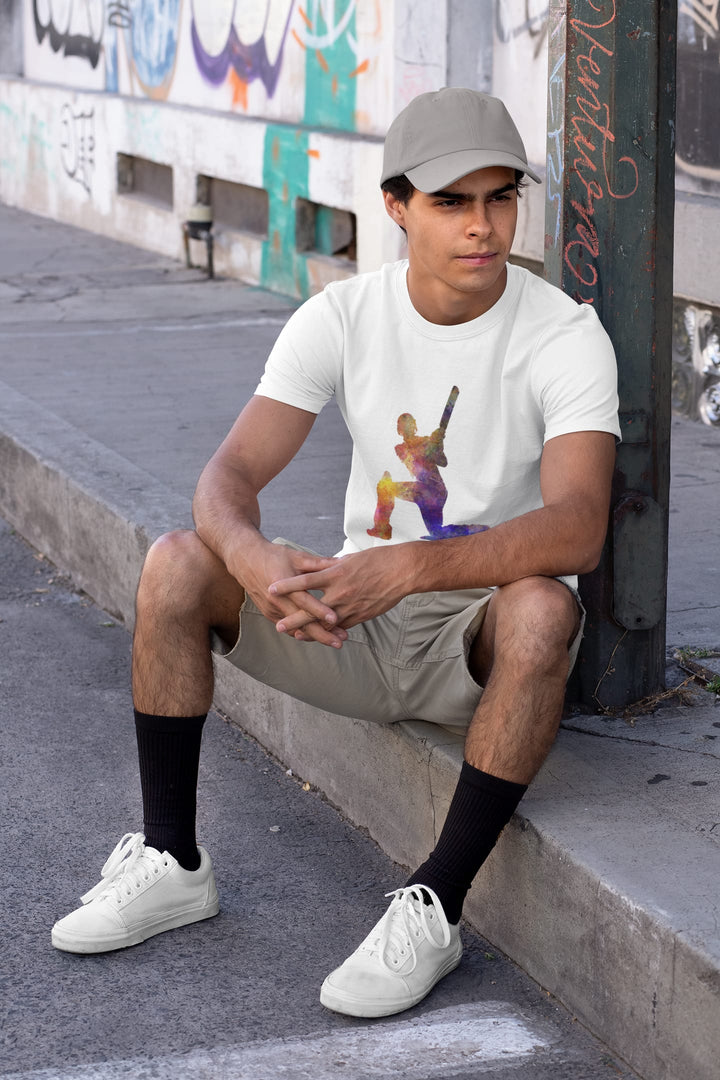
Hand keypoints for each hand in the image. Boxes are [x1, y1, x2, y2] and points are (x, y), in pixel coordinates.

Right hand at [231, 541, 347, 647]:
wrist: (246, 561)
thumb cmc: (273, 556)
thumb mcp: (297, 556)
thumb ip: (320, 563)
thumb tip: (343, 562)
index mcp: (283, 584)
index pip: (303, 601)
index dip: (319, 611)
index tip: (335, 619)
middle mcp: (276, 600)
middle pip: (301, 622)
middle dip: (322, 634)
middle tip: (341, 641)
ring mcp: (271, 609)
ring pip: (295, 628)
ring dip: (315, 636)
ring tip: (334, 641)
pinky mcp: (269, 614)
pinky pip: (288, 628)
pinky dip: (303, 633)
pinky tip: (318, 637)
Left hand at [268, 545, 414, 636]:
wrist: (403, 570)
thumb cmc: (378, 559)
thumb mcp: (352, 558)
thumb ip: (334, 566)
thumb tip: (323, 567)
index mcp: (336, 574)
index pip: (305, 581)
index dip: (287, 586)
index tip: (271, 589)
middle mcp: (341, 592)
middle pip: (312, 609)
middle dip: (294, 620)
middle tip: (278, 626)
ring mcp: (351, 606)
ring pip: (327, 624)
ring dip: (311, 631)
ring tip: (297, 635)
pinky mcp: (362, 615)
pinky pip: (343, 626)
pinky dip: (332, 631)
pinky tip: (323, 635)